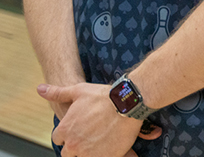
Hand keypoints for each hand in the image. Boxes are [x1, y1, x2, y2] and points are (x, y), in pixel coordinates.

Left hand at [39, 83, 159, 156]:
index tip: (80, 129)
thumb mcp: (78, 91)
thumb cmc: (103, 96)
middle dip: (77, 146)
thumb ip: (57, 93)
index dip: (69, 134)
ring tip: (101, 142)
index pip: (59, 139)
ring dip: (89, 152)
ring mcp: (88, 153)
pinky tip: (110, 145)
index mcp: (65, 130)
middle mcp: (73, 144)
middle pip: (68, 153)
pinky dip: (103, 154)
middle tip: (91, 137)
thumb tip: (40, 89)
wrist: (128, 103)